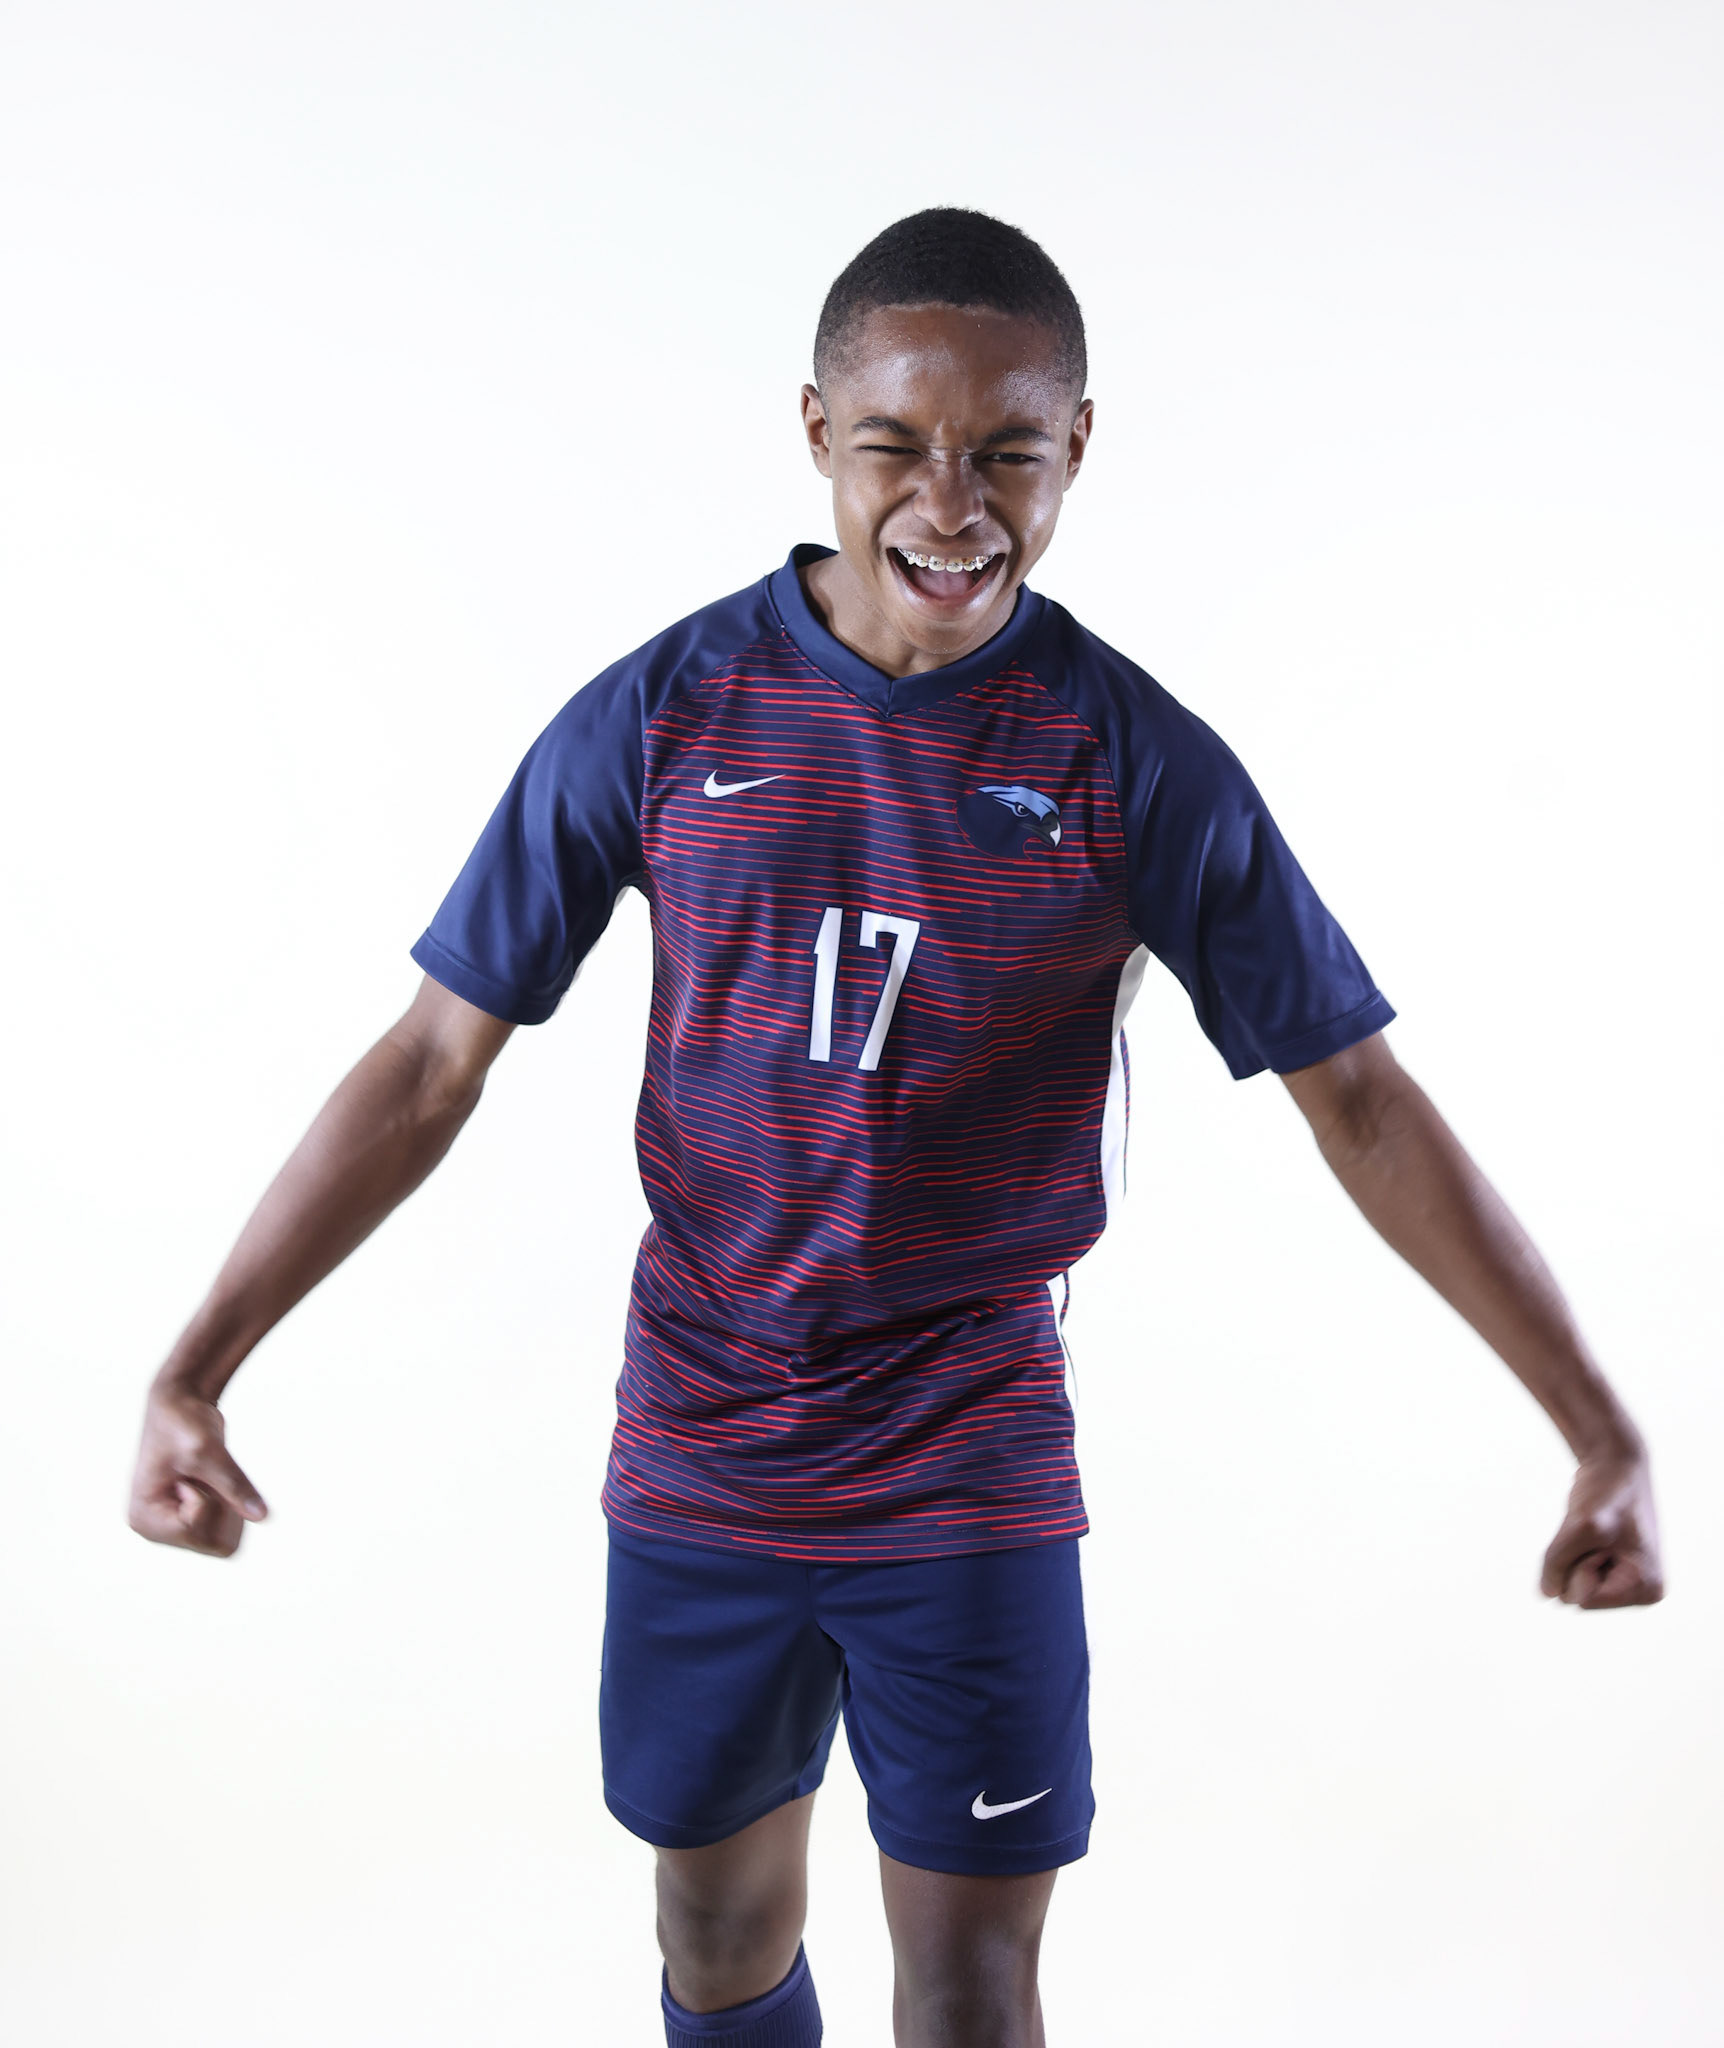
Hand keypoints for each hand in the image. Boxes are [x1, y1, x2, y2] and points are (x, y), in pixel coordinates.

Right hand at [129, 1381, 267, 1557]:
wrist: (181, 1403)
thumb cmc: (183, 1422)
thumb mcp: (207, 1452)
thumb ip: (234, 1485)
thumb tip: (262, 1517)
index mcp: (144, 1519)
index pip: (196, 1534)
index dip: (206, 1500)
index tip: (189, 1474)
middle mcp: (156, 1530)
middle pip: (214, 1545)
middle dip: (220, 1508)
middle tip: (203, 1477)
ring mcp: (174, 1525)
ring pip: (225, 1540)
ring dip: (227, 1505)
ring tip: (205, 1477)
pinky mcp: (191, 1518)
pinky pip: (229, 1528)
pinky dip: (230, 1503)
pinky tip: (212, 1480)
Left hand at [1540, 1451, 1662, 1607]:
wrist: (1615, 1464)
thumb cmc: (1606, 1493)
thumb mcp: (1581, 1527)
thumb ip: (1558, 1563)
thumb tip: (1546, 1593)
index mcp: (1647, 1589)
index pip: (1584, 1600)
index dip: (1579, 1566)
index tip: (1600, 1540)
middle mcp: (1640, 1592)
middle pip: (1576, 1597)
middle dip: (1575, 1562)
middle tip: (1598, 1534)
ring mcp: (1623, 1583)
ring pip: (1569, 1586)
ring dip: (1572, 1555)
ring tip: (1595, 1533)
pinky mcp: (1606, 1570)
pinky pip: (1568, 1572)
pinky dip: (1569, 1551)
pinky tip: (1590, 1536)